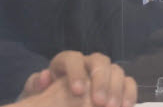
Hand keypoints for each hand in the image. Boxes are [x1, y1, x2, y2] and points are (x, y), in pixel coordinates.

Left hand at [18, 52, 136, 106]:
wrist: (55, 105)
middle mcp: (88, 63)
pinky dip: (129, 93)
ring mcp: (104, 73)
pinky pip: (128, 83)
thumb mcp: (33, 95)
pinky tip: (126, 106)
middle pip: (99, 61)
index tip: (77, 92)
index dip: (76, 73)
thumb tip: (44, 76)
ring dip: (116, 88)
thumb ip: (35, 85)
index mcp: (66, 63)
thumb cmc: (43, 101)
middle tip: (99, 102)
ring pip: (116, 70)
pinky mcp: (117, 85)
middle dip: (101, 80)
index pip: (72, 59)